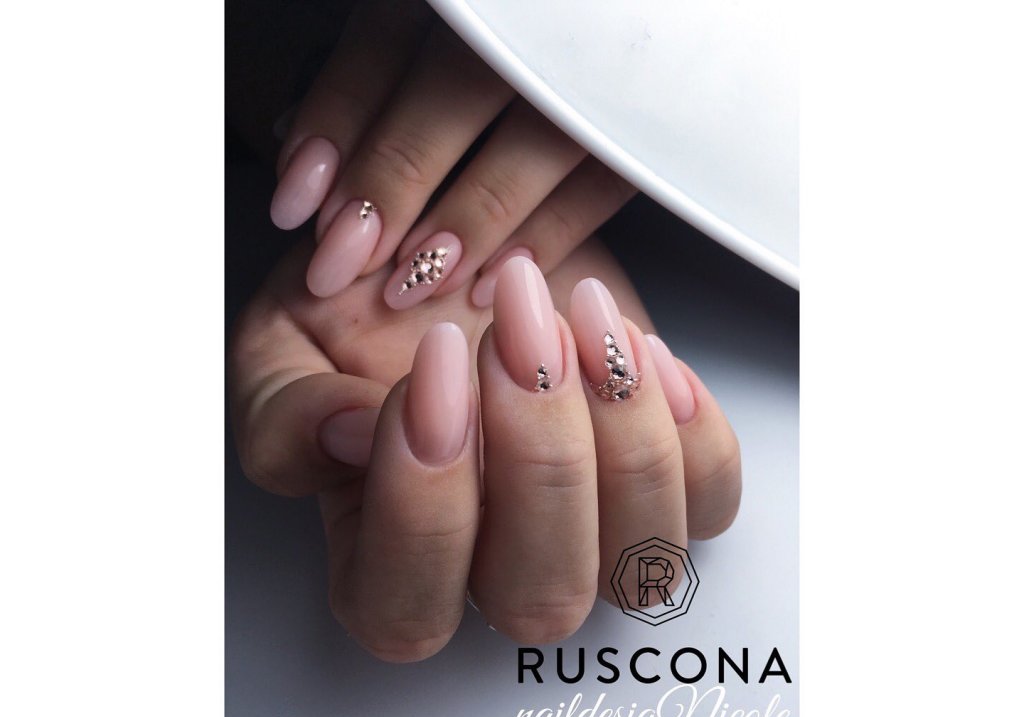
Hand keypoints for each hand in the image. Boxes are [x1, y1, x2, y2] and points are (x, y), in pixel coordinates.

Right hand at [229, 237, 739, 660]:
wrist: (449, 275)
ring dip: (620, 427)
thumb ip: (287, 411)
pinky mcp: (663, 492)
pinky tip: (637, 350)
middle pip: (539, 594)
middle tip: (518, 327)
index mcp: (387, 571)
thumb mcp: (282, 351)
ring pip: (640, 558)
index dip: (426, 497)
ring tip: (580, 312)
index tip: (433, 362)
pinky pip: (709, 502)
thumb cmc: (365, 325)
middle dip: (538, 452)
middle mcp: (497, 576)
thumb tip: (348, 434)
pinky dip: (690, 427)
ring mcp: (592, 542)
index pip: (407, 602)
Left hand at [269, 0, 636, 309]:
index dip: (338, 119)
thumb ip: (371, 75)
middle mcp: (540, 19)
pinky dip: (547, 237)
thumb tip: (298, 134)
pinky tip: (489, 282)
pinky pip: (605, 182)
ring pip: (539, 136)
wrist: (655, 48)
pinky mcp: (653, 125)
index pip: (391, 35)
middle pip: (459, 86)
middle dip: (393, 179)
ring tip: (411, 283)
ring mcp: (603, 71)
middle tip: (343, 257)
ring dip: (468, 217)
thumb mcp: (437, 40)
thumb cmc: (502, 62)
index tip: (300, 199)